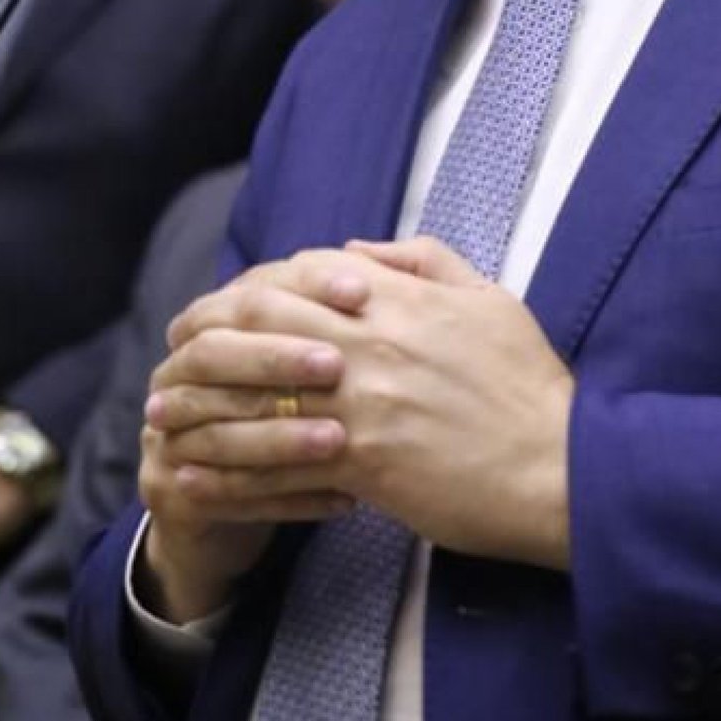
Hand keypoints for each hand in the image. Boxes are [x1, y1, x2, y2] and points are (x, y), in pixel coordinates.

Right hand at [139, 251, 357, 623]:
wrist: (234, 502)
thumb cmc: (292, 406)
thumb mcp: (308, 347)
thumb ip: (333, 302)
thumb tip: (363, 250)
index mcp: (208, 325)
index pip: (247, 290)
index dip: (304, 286)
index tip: (361, 293)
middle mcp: (176, 374)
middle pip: (213, 353)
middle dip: (274, 356)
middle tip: (336, 365)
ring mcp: (164, 436)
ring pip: (218, 431)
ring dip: (281, 436)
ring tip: (339, 440)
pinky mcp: (169, 494)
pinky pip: (226, 496)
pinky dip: (287, 497)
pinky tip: (342, 497)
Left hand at [147, 237, 574, 567]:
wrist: (558, 467)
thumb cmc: (528, 385)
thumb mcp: (489, 297)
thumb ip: (423, 261)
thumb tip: (355, 248)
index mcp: (401, 297)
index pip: (302, 270)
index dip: (251, 285)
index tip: (222, 306)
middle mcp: (370, 340)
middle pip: (261, 319)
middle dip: (204, 333)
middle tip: (172, 352)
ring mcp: (361, 400)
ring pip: (255, 387)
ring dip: (199, 400)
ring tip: (162, 413)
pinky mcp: (360, 460)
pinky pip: (274, 456)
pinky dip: (227, 461)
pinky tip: (197, 472)